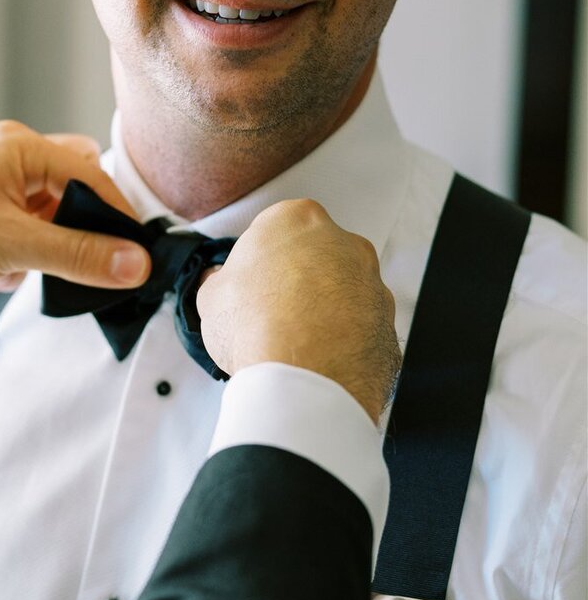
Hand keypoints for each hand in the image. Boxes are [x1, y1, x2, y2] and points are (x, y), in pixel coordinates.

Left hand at [0, 120, 151, 314]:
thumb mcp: (11, 246)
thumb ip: (78, 255)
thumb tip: (133, 263)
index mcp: (18, 147)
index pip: (91, 174)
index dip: (115, 217)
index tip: (134, 258)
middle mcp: (4, 161)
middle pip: (70, 192)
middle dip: (73, 233)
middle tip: (72, 264)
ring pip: (44, 222)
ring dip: (40, 254)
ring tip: (16, 270)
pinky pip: (16, 241)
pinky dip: (12, 264)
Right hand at [196, 199, 399, 421]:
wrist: (305, 379)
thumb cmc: (258, 326)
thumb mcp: (212, 297)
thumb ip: (220, 282)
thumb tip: (219, 284)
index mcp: (297, 219)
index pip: (274, 230)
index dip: (258, 261)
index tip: (248, 285)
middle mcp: (343, 242)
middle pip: (315, 256)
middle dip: (296, 280)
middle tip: (269, 313)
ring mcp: (372, 282)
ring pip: (342, 291)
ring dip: (322, 310)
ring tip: (293, 343)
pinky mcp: (387, 322)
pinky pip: (359, 325)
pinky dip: (342, 338)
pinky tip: (318, 359)